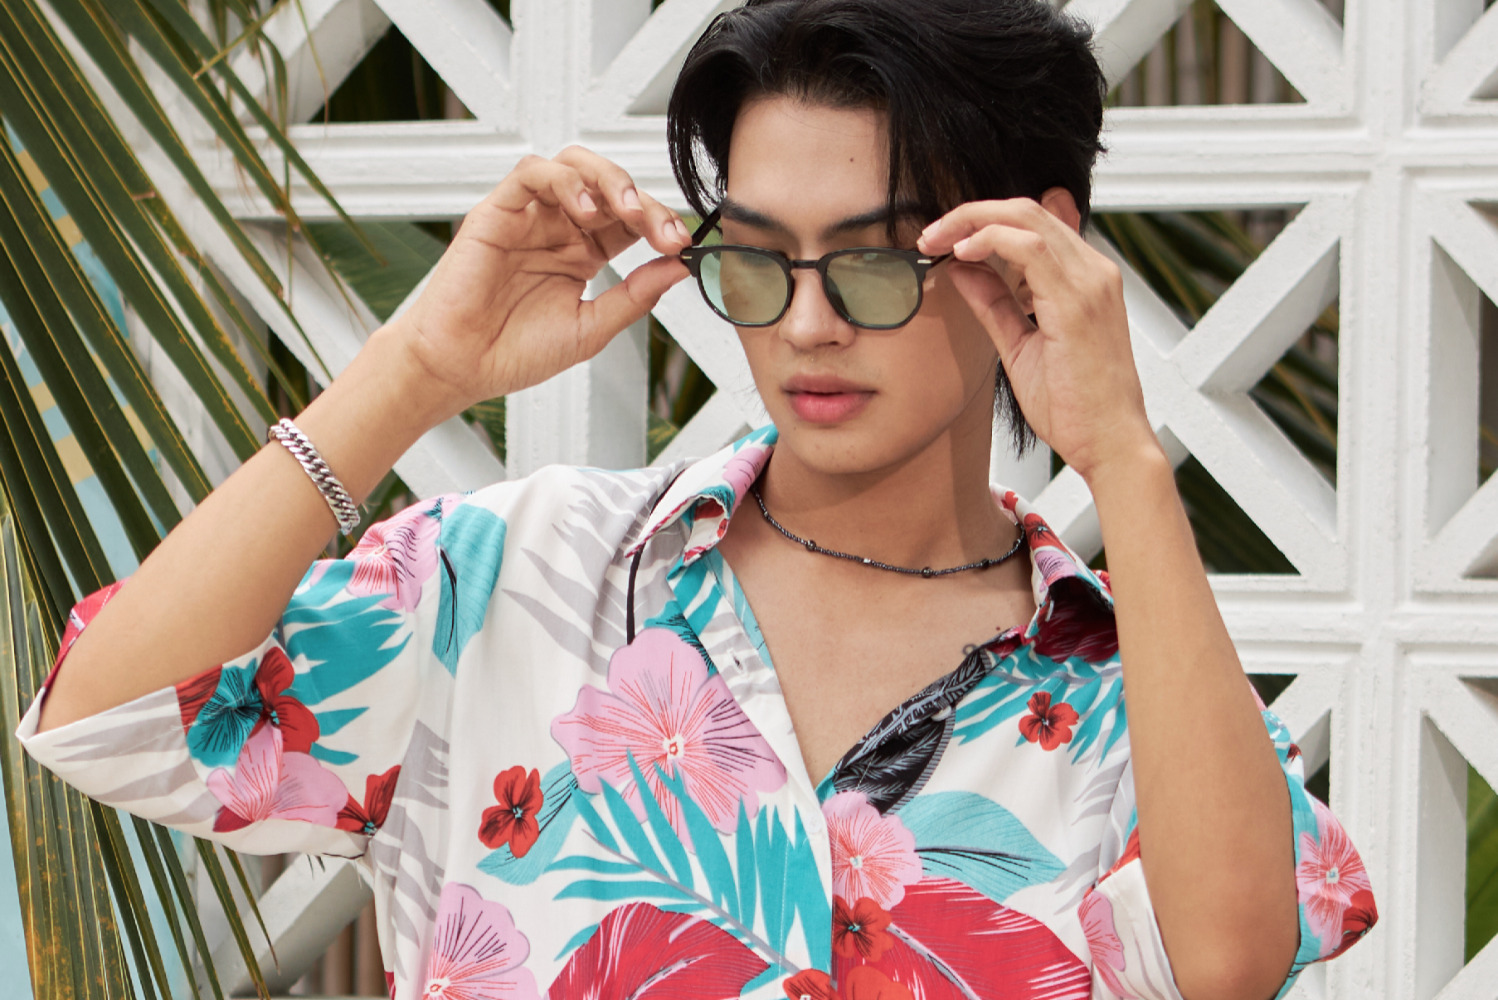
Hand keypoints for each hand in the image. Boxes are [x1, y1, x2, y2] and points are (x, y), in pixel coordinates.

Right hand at [391, 146, 691, 415]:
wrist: (464, 367)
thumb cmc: (516, 352)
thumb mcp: (592, 328)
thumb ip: (635, 297)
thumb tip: (679, 268)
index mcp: (584, 253)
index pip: (630, 220)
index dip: (659, 224)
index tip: (681, 245)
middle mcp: (558, 228)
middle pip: (609, 187)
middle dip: (644, 201)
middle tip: (663, 230)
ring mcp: (529, 216)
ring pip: (574, 166)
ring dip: (609, 180)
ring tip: (628, 211)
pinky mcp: (497, 211)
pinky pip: (531, 173)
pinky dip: (563, 181)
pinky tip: (584, 208)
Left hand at [917, 196, 1160, 482]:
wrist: (1109, 443)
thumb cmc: (1076, 406)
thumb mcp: (1020, 345)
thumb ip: (995, 304)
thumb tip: (962, 270)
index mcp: (1084, 278)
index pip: (1032, 223)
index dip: (982, 221)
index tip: (943, 239)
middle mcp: (1093, 271)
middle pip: (1027, 209)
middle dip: (970, 213)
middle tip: (931, 233)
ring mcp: (1090, 281)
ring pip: (1027, 217)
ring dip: (973, 221)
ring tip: (937, 239)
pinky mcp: (1078, 301)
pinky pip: (1031, 248)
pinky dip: (991, 240)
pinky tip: (963, 253)